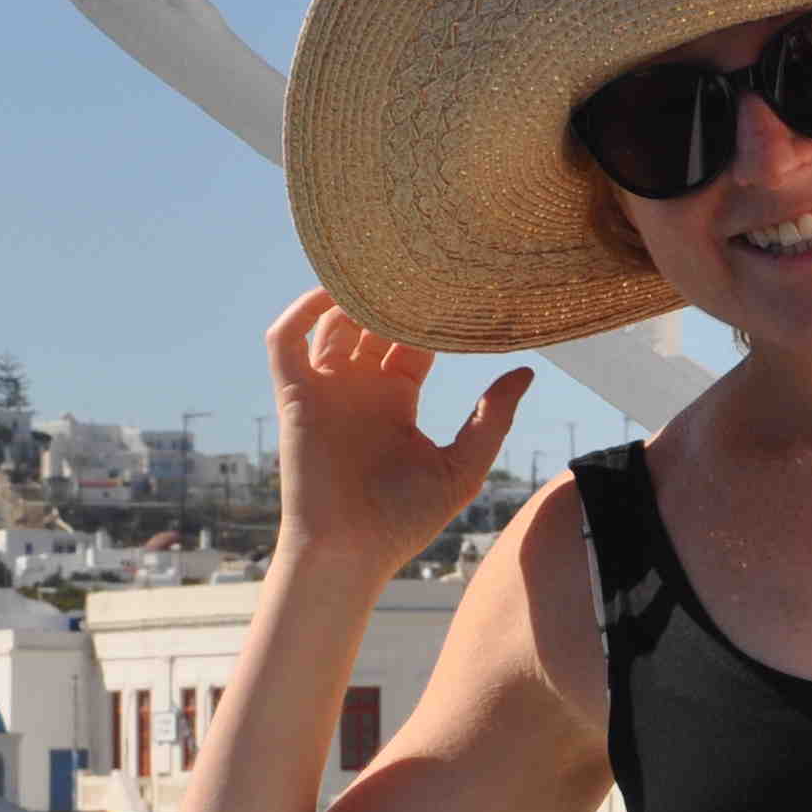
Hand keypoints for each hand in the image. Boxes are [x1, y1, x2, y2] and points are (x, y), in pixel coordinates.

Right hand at [265, 287, 533, 576]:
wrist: (351, 553)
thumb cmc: (404, 521)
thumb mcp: (462, 466)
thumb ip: (491, 418)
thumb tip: (526, 371)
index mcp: (396, 399)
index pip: (413, 338)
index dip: (431, 312)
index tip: (459, 284)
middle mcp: (359, 388)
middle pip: (372, 321)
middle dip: (392, 293)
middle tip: (421, 258)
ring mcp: (325, 390)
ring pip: (330, 322)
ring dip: (350, 294)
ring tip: (380, 266)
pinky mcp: (294, 397)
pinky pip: (285, 342)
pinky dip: (300, 313)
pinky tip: (330, 294)